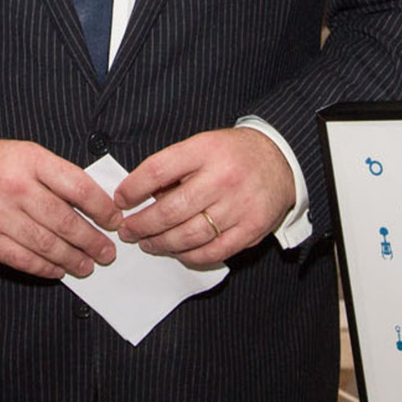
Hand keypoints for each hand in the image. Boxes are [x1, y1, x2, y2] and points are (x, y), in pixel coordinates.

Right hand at [0, 140, 122, 278]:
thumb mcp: (23, 154)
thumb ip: (54, 176)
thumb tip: (93, 204)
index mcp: (31, 160)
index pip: (79, 187)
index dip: (102, 208)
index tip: (114, 220)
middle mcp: (17, 187)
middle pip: (66, 221)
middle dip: (92, 241)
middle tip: (107, 252)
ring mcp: (0, 215)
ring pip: (48, 245)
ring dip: (73, 259)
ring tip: (88, 265)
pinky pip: (24, 259)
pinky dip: (45, 268)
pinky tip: (58, 270)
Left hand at [114, 129, 294, 266]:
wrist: (281, 160)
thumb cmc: (234, 154)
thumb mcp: (203, 145)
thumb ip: (175, 168)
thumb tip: (142, 196)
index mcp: (206, 150)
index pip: (158, 170)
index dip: (133, 188)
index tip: (120, 199)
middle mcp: (222, 178)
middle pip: (170, 209)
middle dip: (142, 224)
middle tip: (127, 230)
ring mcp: (238, 206)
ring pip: (188, 235)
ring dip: (161, 243)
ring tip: (147, 242)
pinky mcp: (251, 229)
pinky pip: (213, 252)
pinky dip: (190, 256)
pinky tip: (177, 252)